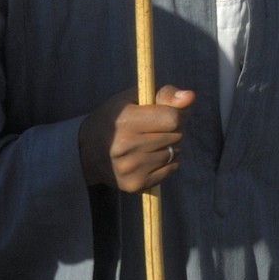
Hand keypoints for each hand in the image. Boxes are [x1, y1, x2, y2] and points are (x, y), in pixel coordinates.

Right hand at [78, 82, 195, 191]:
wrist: (87, 150)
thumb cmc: (116, 117)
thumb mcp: (135, 97)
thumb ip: (165, 94)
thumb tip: (191, 97)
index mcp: (126, 120)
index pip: (173, 118)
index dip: (179, 113)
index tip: (172, 111)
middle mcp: (126, 146)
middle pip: (176, 136)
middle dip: (175, 128)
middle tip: (159, 126)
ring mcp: (130, 169)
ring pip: (175, 153)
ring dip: (172, 145)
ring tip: (153, 141)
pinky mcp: (134, 185)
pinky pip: (170, 170)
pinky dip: (168, 161)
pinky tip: (152, 155)